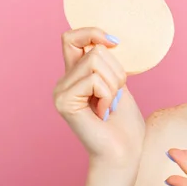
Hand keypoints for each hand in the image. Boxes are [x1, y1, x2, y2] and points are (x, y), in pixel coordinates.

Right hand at [53, 27, 145, 168]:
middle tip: (114, 98)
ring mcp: (61, 92)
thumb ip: (107, 64)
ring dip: (114, 85)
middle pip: (95, 50)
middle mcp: (64, 82)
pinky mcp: (64, 102)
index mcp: (75, 76)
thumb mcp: (119, 84)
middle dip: (117, 72)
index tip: (114, 42)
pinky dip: (108, 95)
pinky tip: (103, 112)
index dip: (93, 33)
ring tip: (109, 106)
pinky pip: (94, 80)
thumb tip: (104, 41)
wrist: (124, 152)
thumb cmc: (125, 123)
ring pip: (96, 61)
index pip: (72, 38)